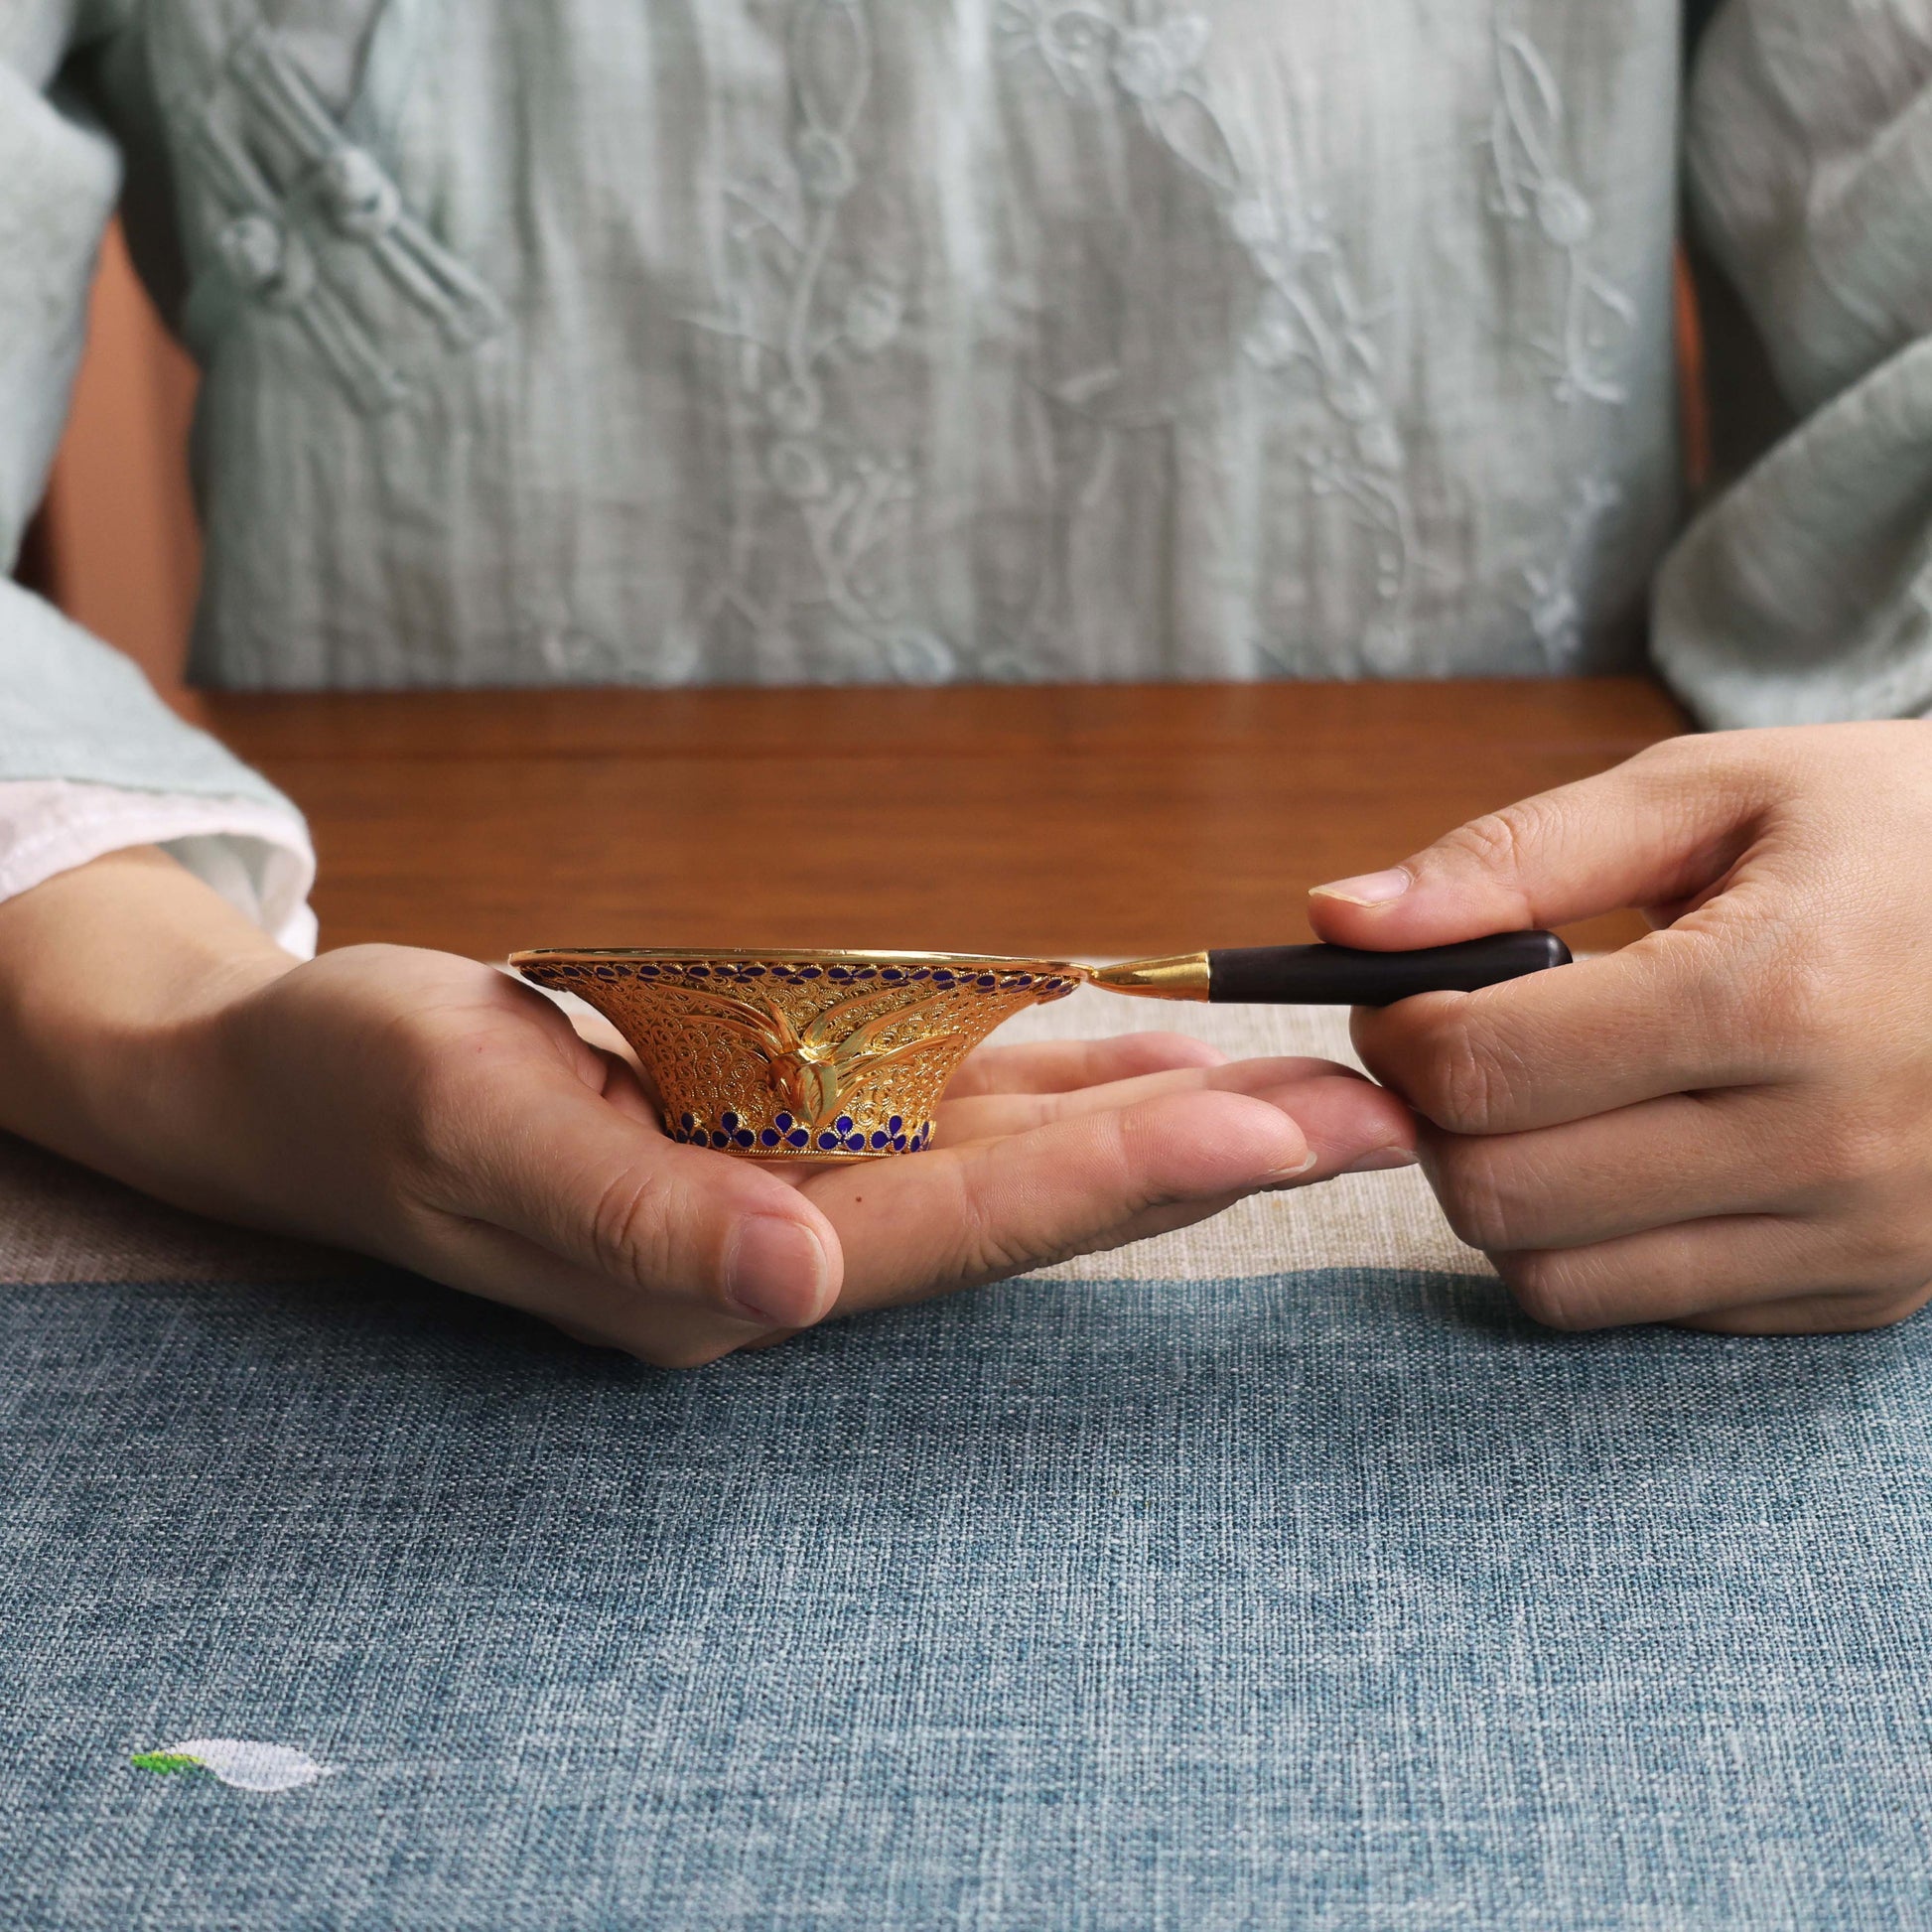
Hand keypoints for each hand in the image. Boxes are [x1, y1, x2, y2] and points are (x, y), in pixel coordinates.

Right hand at [0, 851, 1413, 1367]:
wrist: (304, 1085)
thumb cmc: (371, 1096)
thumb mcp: (472, 1137)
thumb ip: (636, 1228)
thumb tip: (796, 1290)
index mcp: (731, 1275)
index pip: (961, 1225)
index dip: (1118, 1177)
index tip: (1272, 1130)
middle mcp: (793, 1243)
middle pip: (1031, 1195)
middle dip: (1204, 1153)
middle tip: (1379, 1114)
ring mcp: (794, 1183)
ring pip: (1014, 1144)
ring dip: (1163, 1108)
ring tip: (1320, 1081)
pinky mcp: (780, 1123)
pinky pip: (945, 1095)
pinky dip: (1059, 1068)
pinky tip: (1160, 1040)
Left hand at [1307, 721, 1931, 1335]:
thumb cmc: (1898, 834)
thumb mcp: (1717, 791)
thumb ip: (1515, 855)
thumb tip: (1339, 917)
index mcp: (1775, 995)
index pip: (1481, 1072)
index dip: (1395, 1030)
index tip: (1404, 993)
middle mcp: (1821, 1145)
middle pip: (1498, 1195)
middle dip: (1433, 1120)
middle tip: (1458, 1048)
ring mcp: (1852, 1239)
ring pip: (1555, 1282)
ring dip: (1502, 1194)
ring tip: (1545, 1098)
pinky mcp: (1862, 1294)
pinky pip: (1649, 1310)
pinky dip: (1597, 1243)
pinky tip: (1636, 1149)